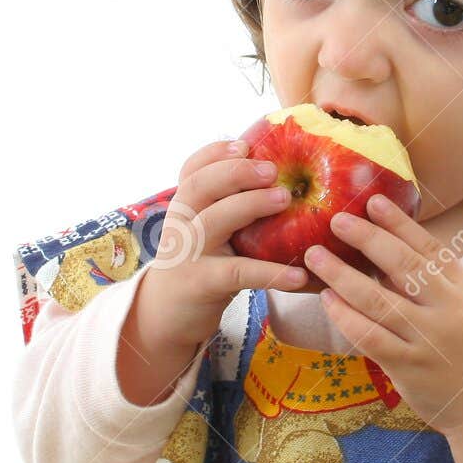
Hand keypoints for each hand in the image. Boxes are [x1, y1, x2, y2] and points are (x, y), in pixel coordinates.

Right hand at [136, 137, 318, 349]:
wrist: (164, 317)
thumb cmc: (200, 266)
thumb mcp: (205, 232)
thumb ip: (227, 206)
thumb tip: (281, 178)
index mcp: (185, 206)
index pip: (192, 169)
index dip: (216, 152)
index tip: (245, 144)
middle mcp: (181, 223)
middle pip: (200, 186)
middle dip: (236, 172)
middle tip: (273, 169)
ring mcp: (188, 254)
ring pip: (215, 220)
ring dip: (251, 205)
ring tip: (286, 198)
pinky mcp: (201, 284)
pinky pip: (238, 273)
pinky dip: (269, 273)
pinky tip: (298, 275)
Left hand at [301, 193, 462, 437]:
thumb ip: (432, 277)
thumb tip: (384, 239)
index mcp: (461, 288)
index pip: (429, 247)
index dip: (399, 222)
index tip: (372, 201)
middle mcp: (447, 310)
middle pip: (403, 267)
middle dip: (367, 239)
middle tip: (336, 220)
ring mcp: (427, 340)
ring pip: (379, 301)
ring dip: (343, 276)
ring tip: (316, 256)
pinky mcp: (408, 366)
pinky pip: (370, 337)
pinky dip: (346, 316)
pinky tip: (327, 299)